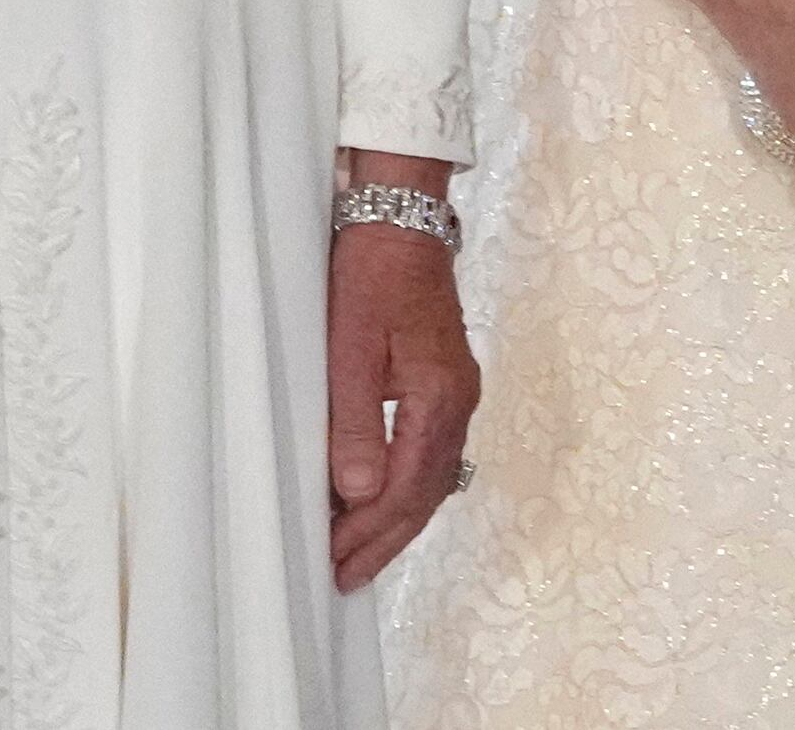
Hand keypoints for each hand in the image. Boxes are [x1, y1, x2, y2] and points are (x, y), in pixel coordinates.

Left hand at [324, 161, 479, 590]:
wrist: (400, 216)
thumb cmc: (371, 274)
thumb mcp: (349, 347)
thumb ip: (355, 422)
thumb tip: (358, 493)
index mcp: (440, 396)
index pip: (408, 487)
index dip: (371, 532)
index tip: (335, 564)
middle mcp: (459, 400)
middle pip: (428, 492)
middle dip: (387, 540)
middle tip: (346, 578)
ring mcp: (457, 390)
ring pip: (434, 476)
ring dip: (398, 518)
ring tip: (359, 553)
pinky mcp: (445, 380)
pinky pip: (432, 453)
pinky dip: (407, 486)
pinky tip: (383, 499)